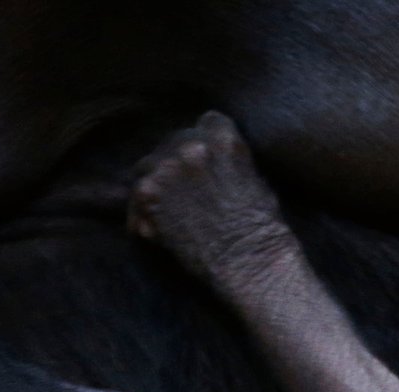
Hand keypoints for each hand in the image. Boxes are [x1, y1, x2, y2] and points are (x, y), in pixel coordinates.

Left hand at [128, 111, 289, 278]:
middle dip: (178, 164)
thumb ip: (230, 162)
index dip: (207, 144)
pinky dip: (140, 213)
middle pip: (173, 141)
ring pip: (148, 166)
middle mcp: (193, 146)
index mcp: (225, 139)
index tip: (207, 161)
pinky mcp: (148, 195)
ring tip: (165, 209)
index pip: (207, 122)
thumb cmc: (263, 230)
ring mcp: (168, 169)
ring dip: (156, 185)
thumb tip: (211, 164)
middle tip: (183, 192)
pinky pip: (135, 196)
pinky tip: (151, 229)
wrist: (250, 263)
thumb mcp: (257, 181)